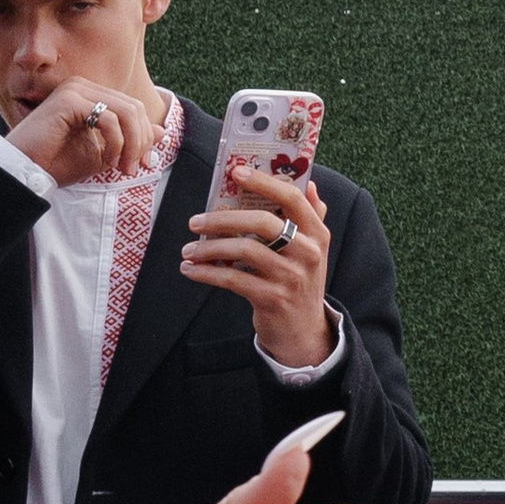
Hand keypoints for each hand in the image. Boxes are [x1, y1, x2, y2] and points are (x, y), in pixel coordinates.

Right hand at [7, 78, 161, 188]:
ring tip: (123, 167)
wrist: (24, 171)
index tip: (143, 164)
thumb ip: (130, 140)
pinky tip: (107, 160)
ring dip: (131, 144)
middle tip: (133, 168)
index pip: (132, 108)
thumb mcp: (104, 153)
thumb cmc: (57, 163)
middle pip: (134, 108)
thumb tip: (161, 131)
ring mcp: (75, 90)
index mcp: (89, 95)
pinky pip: (108, 118)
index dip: (144, 137)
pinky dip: (116, 142)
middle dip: (141, 141)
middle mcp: (82, 87)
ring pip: (126, 111)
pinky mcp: (68, 100)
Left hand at [182, 162, 334, 369]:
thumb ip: (312, 216)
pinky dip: (207, 273)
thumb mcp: (312, 250)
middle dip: (223, 219)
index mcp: (316, 234)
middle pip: (263, 222)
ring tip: (188, 251)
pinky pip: (233, 279)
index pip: (293, 198)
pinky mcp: (273, 298)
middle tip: (195, 221)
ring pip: (244, 250)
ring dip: (209, 248)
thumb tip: (310, 183)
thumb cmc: (300, 282)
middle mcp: (307, 253)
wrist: (304, 332)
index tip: (236, 172)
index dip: (264, 182)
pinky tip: (191, 270)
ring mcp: (291, 277)